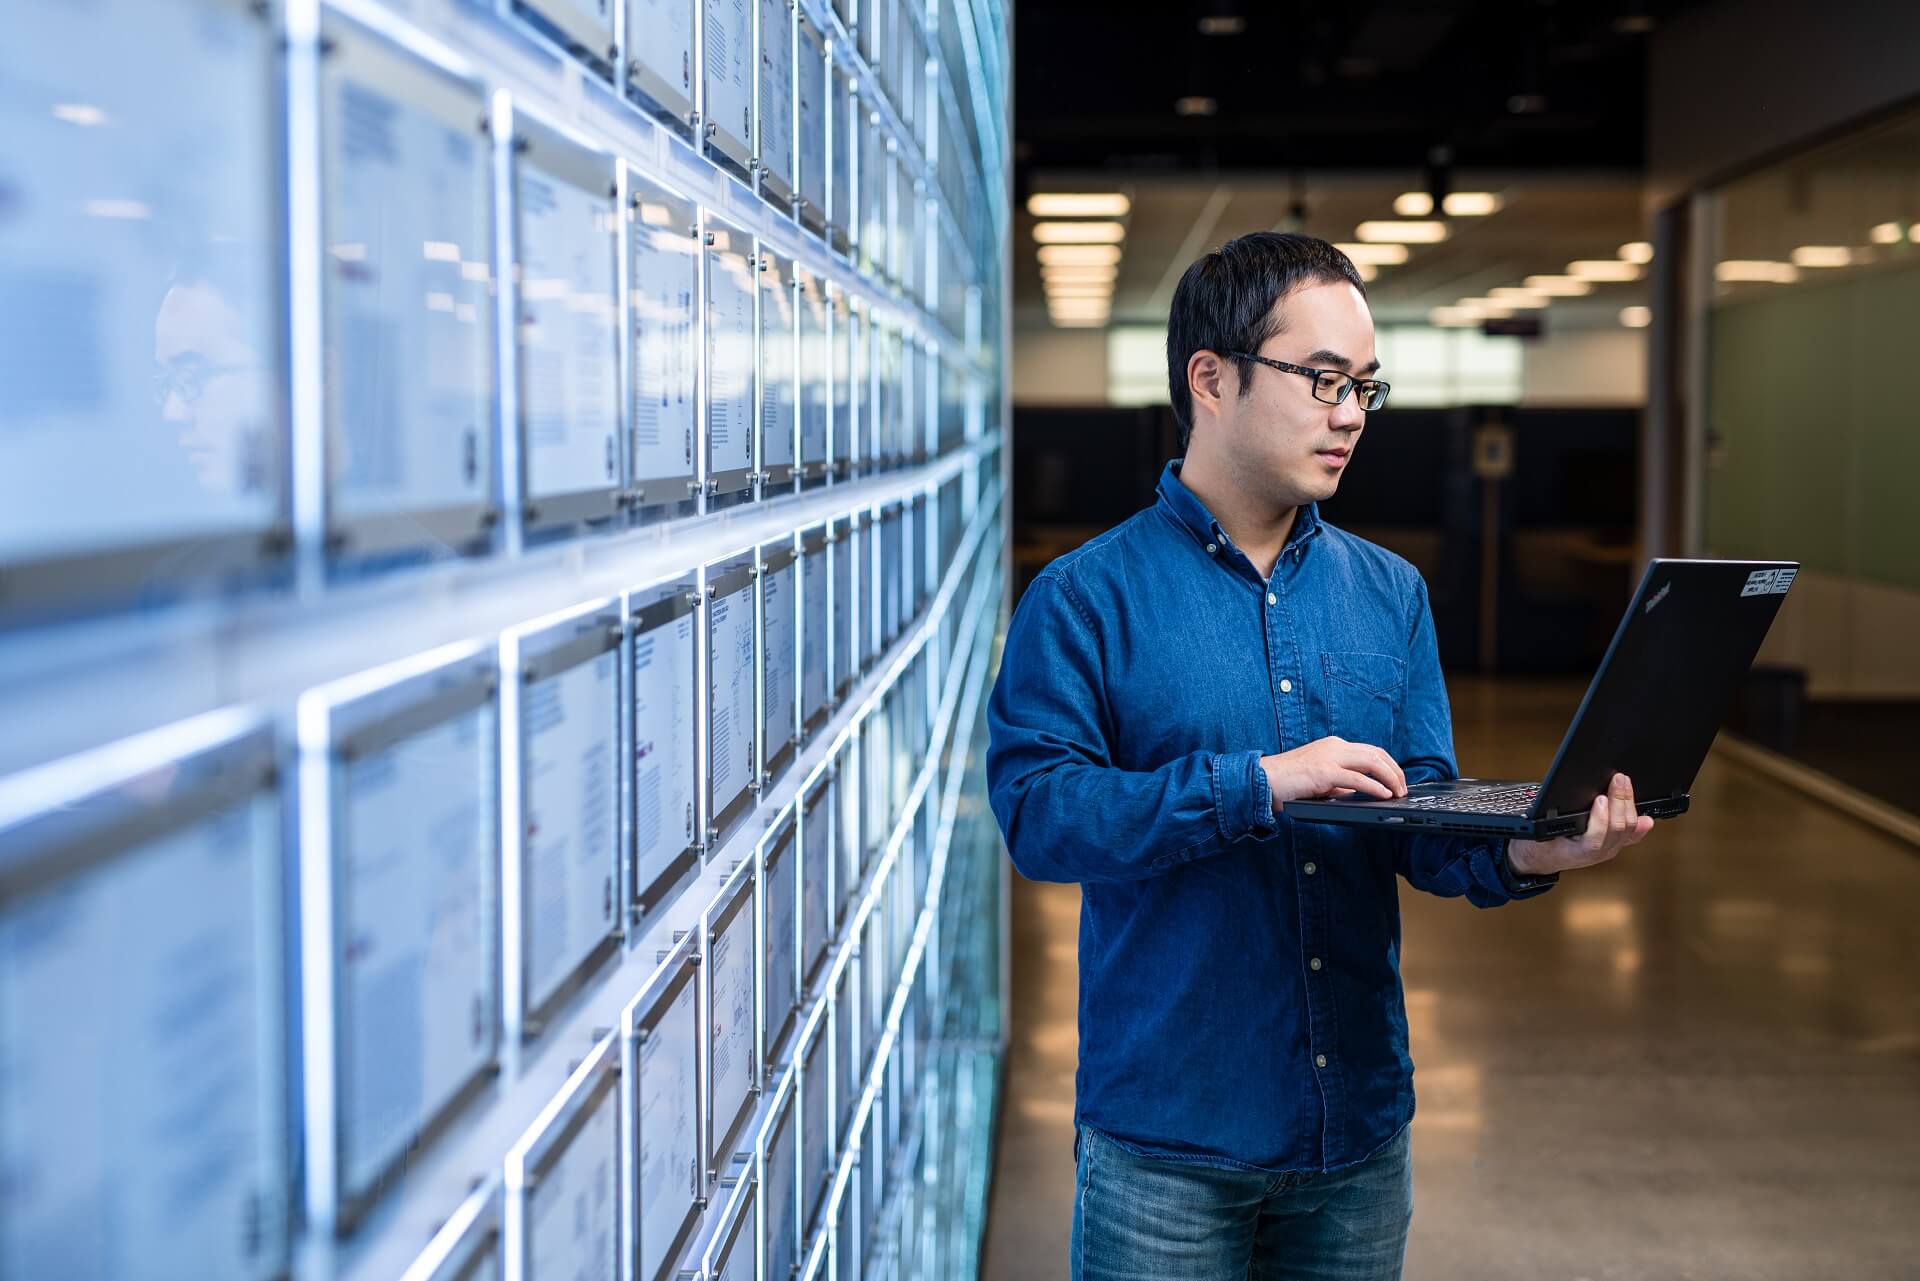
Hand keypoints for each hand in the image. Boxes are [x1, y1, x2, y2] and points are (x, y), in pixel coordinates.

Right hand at [1261, 737, 1406, 810]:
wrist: (1262, 780)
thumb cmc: (1286, 782)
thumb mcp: (1318, 780)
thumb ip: (1337, 783)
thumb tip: (1355, 792)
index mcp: (1333, 746)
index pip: (1370, 751)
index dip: (1388, 765)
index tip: (1397, 780)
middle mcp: (1334, 746)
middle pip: (1376, 753)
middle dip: (1395, 770)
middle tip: (1404, 787)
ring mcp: (1329, 757)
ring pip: (1371, 761)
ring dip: (1390, 777)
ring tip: (1399, 792)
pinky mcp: (1324, 772)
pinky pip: (1357, 778)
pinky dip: (1375, 786)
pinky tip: (1384, 794)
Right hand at [1509, 773, 1653, 875]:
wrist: (1538, 860)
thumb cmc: (1537, 846)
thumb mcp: (1538, 831)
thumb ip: (1551, 820)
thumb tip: (1570, 803)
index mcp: (1577, 852)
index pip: (1596, 838)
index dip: (1601, 818)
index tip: (1600, 798)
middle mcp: (1597, 854)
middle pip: (1618, 829)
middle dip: (1620, 801)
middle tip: (1618, 781)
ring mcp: (1608, 851)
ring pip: (1628, 830)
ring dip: (1629, 805)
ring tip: (1625, 785)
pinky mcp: (1612, 846)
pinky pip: (1630, 837)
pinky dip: (1640, 826)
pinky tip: (1646, 818)